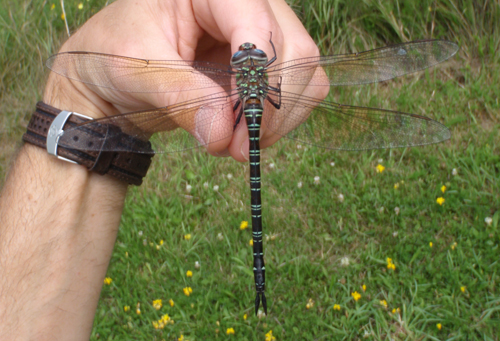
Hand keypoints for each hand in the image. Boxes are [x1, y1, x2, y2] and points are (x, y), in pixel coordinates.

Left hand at [45, 0, 322, 161]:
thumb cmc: (115, 58)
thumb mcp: (137, 72)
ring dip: (277, 118)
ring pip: (306, 74)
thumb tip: (224, 134)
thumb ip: (181, 98)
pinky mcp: (267, 63)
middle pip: (295, 50)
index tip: (240, 130)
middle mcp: (246, 4)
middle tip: (237, 148)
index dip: (257, 80)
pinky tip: (245, 132)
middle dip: (269, 107)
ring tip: (234, 143)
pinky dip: (279, 120)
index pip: (258, 25)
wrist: (114, 74)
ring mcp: (263, 32)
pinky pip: (301, 91)